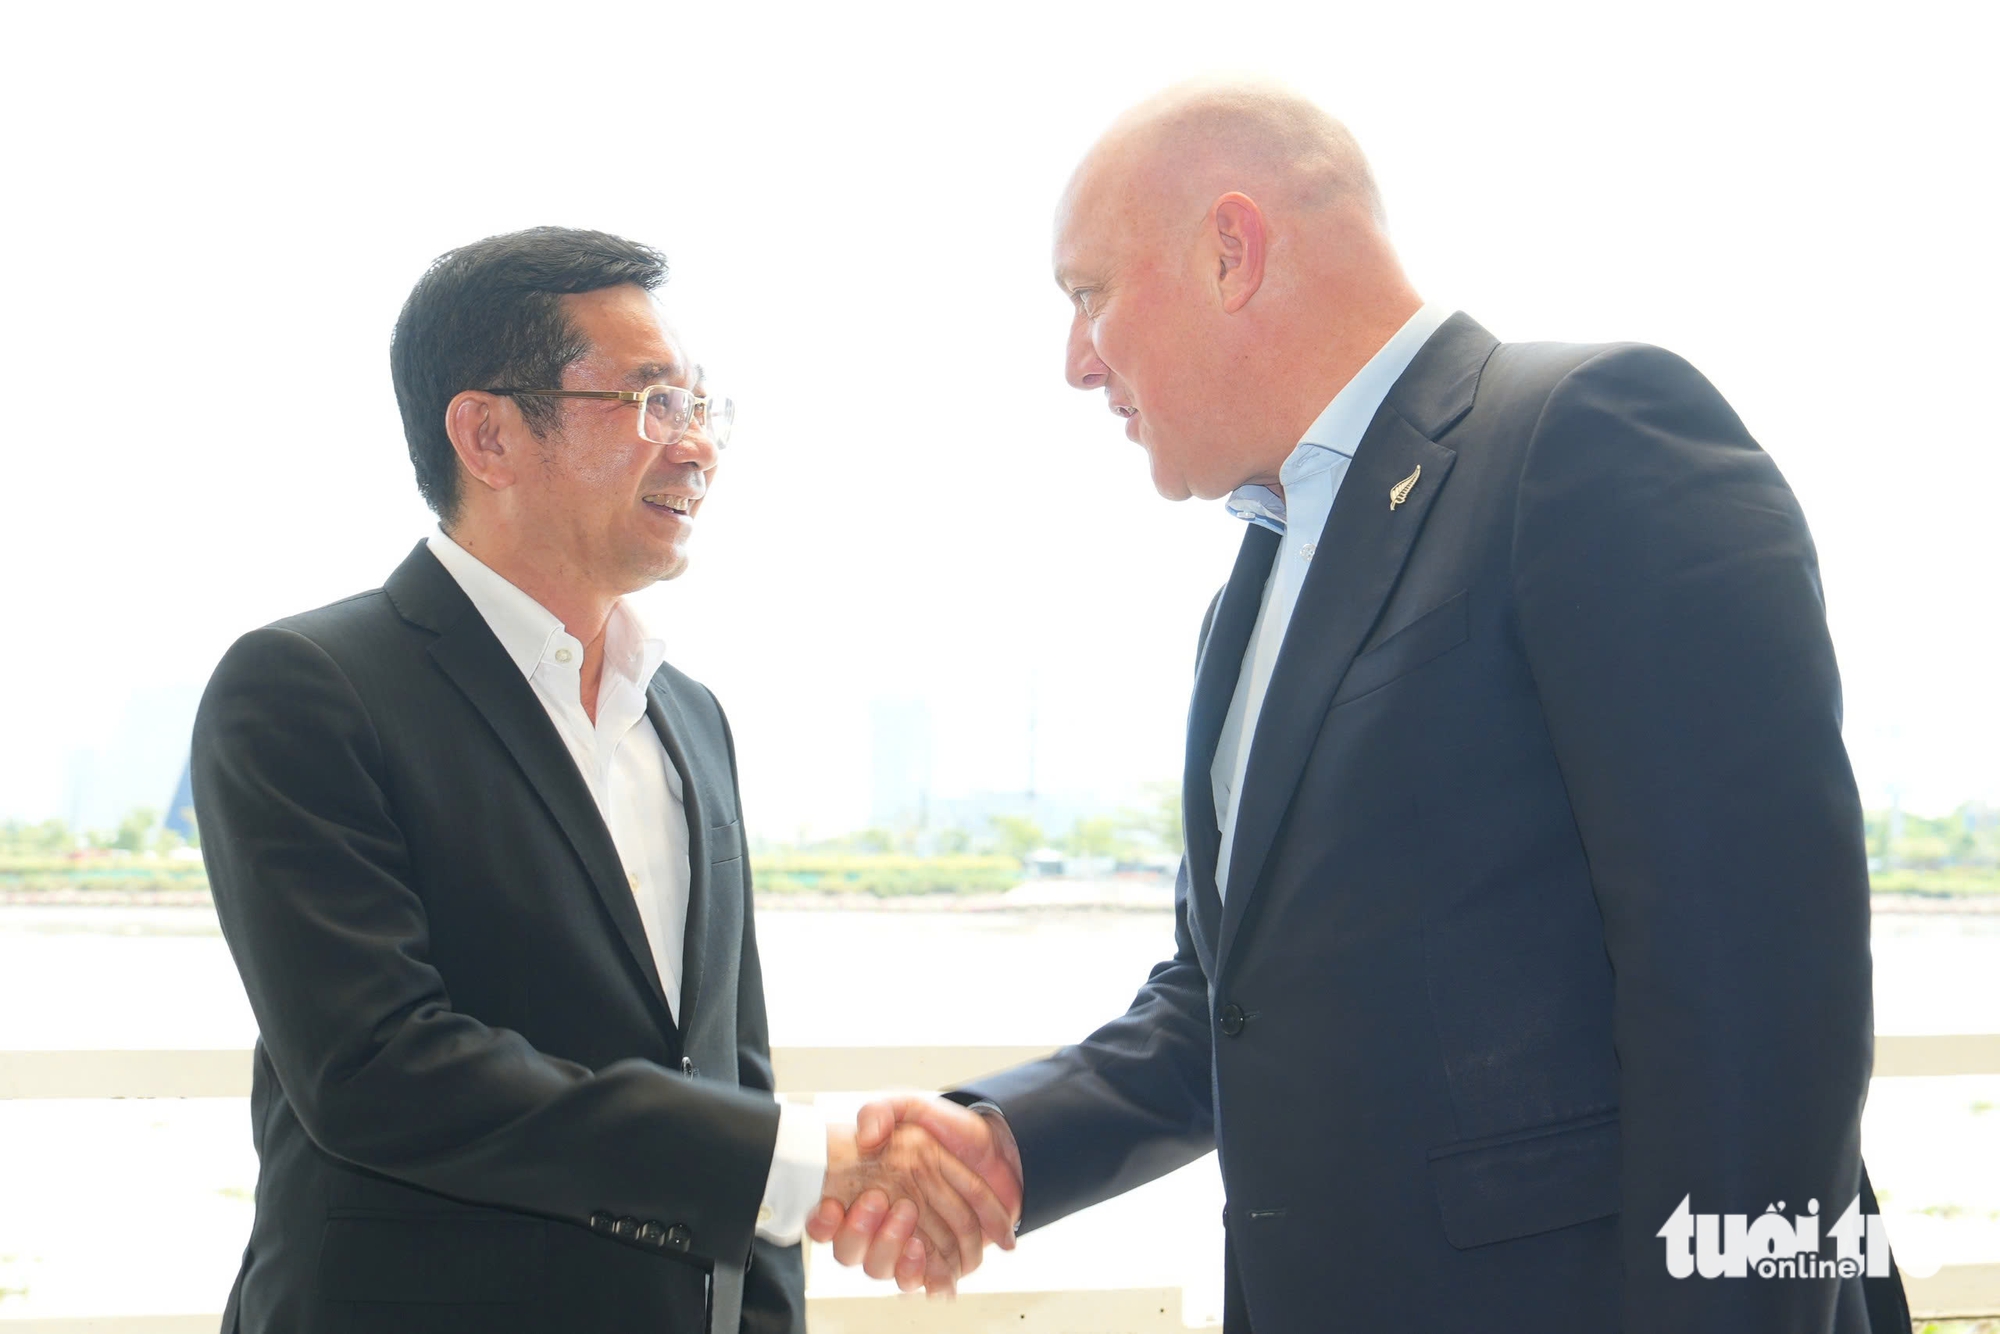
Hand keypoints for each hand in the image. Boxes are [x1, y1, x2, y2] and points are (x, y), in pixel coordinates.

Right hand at [809, 1095, 1023, 1293]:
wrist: (999, 1148)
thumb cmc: (950, 1131)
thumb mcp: (912, 1108)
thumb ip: (881, 1111)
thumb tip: (865, 1135)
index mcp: (862, 1189)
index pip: (825, 1220)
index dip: (821, 1223)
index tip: (832, 1207)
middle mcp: (879, 1223)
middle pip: (850, 1251)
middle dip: (860, 1234)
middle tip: (879, 1202)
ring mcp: (906, 1243)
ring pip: (882, 1270)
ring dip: (892, 1254)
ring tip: (912, 1238)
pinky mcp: (939, 1260)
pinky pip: (925, 1281)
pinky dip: (931, 1279)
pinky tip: (939, 1272)